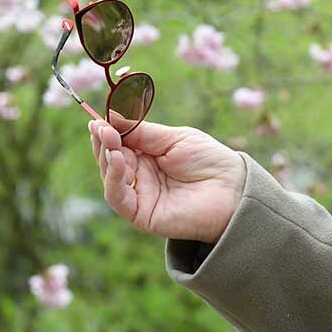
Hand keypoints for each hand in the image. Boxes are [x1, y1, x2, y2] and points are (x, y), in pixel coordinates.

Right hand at [88, 114, 246, 243]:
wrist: (234, 189)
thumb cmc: (210, 160)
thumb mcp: (174, 138)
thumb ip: (143, 132)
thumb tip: (111, 117)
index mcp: (147, 157)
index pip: (117, 144)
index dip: (106, 132)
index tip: (97, 119)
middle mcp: (140, 176)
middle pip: (109, 160)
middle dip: (103, 142)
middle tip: (100, 127)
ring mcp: (140, 196)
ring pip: (110, 179)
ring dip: (105, 158)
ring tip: (109, 140)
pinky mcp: (142, 214)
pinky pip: (118, 198)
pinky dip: (113, 179)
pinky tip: (118, 160)